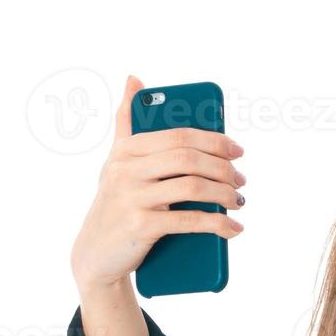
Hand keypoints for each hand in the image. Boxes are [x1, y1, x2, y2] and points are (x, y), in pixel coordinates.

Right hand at [70, 75, 244, 292]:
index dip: (214, 140)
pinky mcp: (140, 226)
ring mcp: (131, 197)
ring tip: (238, 201)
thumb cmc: (114, 203)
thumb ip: (127, 122)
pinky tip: (233, 228)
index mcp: (126, 150)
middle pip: (188, 158)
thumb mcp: (117, 162)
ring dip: (224, 194)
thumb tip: (134, 79)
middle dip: (223, 168)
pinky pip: (188, 220)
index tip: (237, 150)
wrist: (95, 256)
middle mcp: (125, 169)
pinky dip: (217, 224)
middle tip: (240, 180)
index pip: (179, 135)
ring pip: (192, 187)